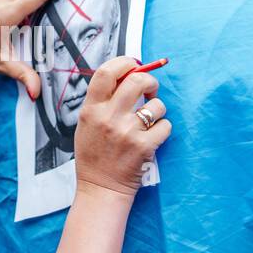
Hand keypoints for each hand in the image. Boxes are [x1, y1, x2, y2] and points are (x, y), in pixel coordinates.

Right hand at [72, 56, 171, 197]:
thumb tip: (126, 75)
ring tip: (149, 121)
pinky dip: (163, 129)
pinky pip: (165, 125)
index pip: (106, 72)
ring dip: (157, 109)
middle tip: (150, 90)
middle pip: (136, 80)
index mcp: (91, 110)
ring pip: (156, 104)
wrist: (100, 189)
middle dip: (149, 81)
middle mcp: (108, 118)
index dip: (124, 63)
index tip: (134, 65)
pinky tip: (152, 138)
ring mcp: (126, 132)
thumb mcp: (87, 124)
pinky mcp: (143, 147)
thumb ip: (102, 101)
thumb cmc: (95, 156)